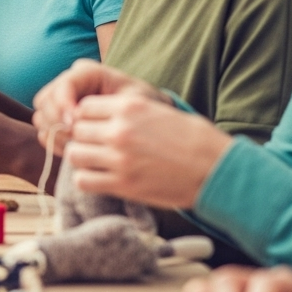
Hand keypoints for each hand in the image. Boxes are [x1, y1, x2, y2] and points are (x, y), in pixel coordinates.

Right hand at [32, 59, 167, 153]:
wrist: (147, 119)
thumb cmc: (145, 106)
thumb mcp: (135, 102)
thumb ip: (107, 106)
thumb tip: (75, 119)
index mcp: (87, 72)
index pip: (64, 85)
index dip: (63, 104)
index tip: (74, 124)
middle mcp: (69, 83)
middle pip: (45, 100)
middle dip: (56, 121)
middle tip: (73, 138)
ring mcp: (60, 101)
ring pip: (41, 115)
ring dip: (53, 133)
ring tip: (74, 145)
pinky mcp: (58, 118)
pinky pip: (44, 130)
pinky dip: (53, 141)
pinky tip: (72, 149)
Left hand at [65, 92, 232, 208]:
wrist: (217, 169)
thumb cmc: (194, 139)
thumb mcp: (160, 110)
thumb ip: (127, 110)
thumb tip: (97, 112)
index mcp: (130, 106)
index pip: (83, 107)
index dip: (87, 118)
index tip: (96, 127)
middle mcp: (120, 130)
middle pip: (76, 130)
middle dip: (84, 138)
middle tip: (97, 146)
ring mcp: (119, 158)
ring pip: (75, 154)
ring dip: (83, 158)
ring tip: (98, 163)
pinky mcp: (123, 184)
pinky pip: (83, 180)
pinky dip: (87, 180)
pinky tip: (102, 178)